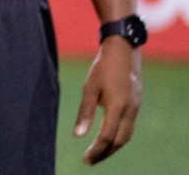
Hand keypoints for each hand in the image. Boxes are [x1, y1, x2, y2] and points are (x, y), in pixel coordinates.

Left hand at [74, 37, 140, 163]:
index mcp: (118, 107)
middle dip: (105, 153)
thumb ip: (85, 113)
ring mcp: (135, 108)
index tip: (86, 159)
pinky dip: (118, 136)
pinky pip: (128, 127)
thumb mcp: (89, 88)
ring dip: (112, 147)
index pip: (107, 136)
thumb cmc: (102, 68)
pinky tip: (107, 138)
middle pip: (119, 141)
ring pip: (126, 136)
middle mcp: (130, 111)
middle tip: (90, 161)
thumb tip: (78, 135)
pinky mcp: (135, 105)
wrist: (122, 52)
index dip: (96, 150)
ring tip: (98, 153)